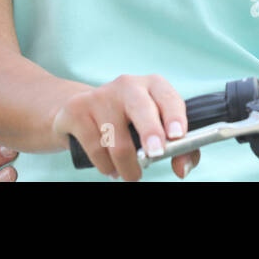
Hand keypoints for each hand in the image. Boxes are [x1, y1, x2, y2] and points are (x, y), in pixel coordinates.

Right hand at [51, 74, 200, 180]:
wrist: (81, 111)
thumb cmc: (131, 123)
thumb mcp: (156, 129)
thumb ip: (180, 149)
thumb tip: (182, 169)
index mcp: (152, 85)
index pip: (168, 97)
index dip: (174, 116)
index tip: (177, 135)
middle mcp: (127, 85)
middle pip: (140, 108)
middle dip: (150, 132)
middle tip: (155, 154)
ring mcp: (100, 95)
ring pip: (117, 140)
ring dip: (127, 166)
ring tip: (131, 174)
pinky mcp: (76, 109)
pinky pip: (95, 147)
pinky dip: (106, 166)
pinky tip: (111, 168)